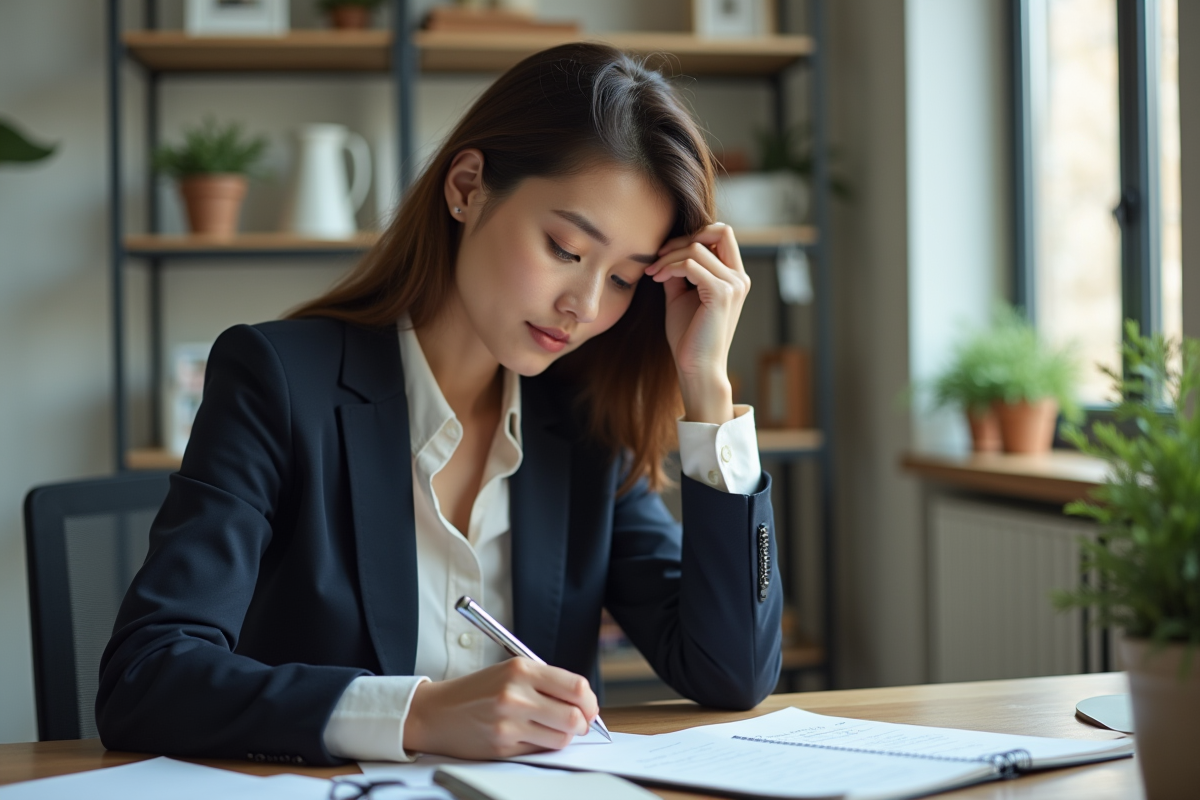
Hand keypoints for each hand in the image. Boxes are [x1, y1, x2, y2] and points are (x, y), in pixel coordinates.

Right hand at [403, 658, 597, 758]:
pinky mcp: (503, 747)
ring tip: (551, 728)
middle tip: (579, 722)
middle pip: (573, 716)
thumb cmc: (477, 691)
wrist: (436, 712)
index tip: (589, 706)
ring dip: (563, 736)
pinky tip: (531, 735)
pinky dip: (543, 745)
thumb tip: (584, 702)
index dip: (589, 700)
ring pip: (561, 738)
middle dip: (583, 723)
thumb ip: (547, 682)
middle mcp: (515, 694)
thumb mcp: (510, 671)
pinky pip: (540, 750)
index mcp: (521, 669)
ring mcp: (508, 723)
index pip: (575, 687)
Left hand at [644, 222, 749, 423]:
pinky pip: (691, 264)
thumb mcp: (681, 296)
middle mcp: (739, 278)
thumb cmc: (689, 337)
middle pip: (719, 230)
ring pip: (696, 248)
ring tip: (653, 273)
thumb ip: (679, 271)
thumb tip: (666, 250)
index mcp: (734, 277)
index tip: (664, 254)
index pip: (721, 235)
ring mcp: (733, 285)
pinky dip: (670, 267)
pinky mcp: (721, 294)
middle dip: (683, 238)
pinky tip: (658, 279)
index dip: (691, 236)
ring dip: (668, 257)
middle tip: (658, 256)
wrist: (696, 367)